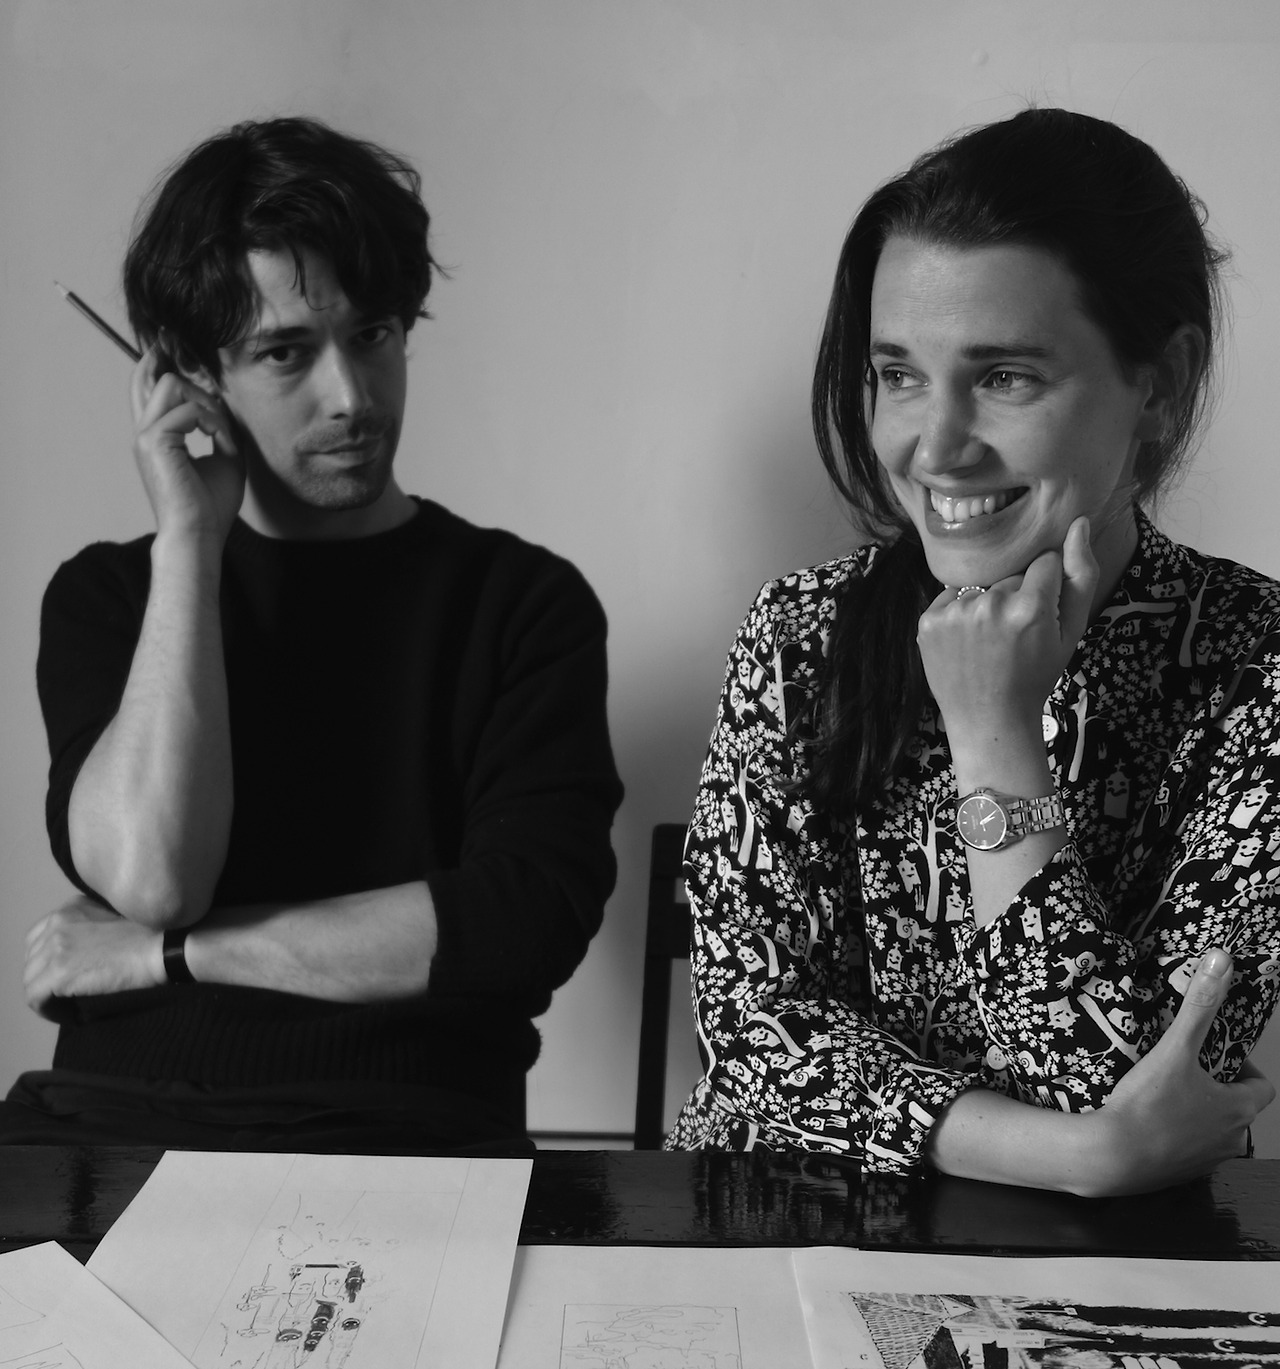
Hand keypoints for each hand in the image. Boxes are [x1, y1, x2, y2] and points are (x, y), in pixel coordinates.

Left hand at [24, 897, 165, 1019]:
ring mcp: (55, 946)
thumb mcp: (115, 918)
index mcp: (71, 908)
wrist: (165, 948)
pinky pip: (35, 998)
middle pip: (31, 959)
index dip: (49, 961)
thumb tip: (79, 953)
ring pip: (30, 980)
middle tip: (68, 994)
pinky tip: (69, 1014)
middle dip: (45, 978)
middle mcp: (57, 921)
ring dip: (46, 996)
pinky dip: (48, 1010)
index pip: (39, 937)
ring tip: (69, 1006)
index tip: (69, 977)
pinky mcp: (59, 971)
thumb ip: (91, 926)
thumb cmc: (152, 934)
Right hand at [130, 345, 244, 543]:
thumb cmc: (210, 505)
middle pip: (155, 377)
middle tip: (216, 396)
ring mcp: (145, 436)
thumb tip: (225, 405)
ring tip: (219, 431)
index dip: (157, 360)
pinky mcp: (154, 442)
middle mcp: (145, 432)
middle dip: (191, 378)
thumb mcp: (226, 459)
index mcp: (156, 435)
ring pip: (171, 385)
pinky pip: (186, 408)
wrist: (199, 534)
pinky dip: (209, 419)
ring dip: (205, 403)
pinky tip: (218, 438)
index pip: (148, 386)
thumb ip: (222, 430)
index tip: (171, 340)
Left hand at [917, 516, 1096, 748]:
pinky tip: (968, 642)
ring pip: (981, 585)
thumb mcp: (1071, 631)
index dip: (1045, 587)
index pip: (1044, 561)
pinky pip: (952, 597)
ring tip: (990, 641)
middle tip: (1014, 635)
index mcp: (1031, 608)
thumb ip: (1081, 575)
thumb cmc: (1036, 676)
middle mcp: (991, 604)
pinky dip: (960, 614)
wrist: (989, 719)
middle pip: (1011, 574)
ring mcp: (956, 613)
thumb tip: (1079, 523)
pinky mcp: (929, 621)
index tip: (1040, 615)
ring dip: (987, 604)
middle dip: (1017, 595)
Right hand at [1085, 948, 1274, 1194]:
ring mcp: (1204, 1162)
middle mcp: (1230, 1141)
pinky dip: (1174, 1135)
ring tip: (1164, 1092)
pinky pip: (1185, 1150)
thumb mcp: (1174, 1050)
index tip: (1218, 1054)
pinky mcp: (1177, 1176)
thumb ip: (1199, 1006)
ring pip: (1212, 1131)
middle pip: (1237, 1109)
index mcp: (1238, 1111)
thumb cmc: (1148, 1106)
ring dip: (1196, 1114)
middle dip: (1217, 1089)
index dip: (1245, 1068)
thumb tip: (1222, 960)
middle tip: (1186, 1068)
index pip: (1263, 1088)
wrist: (1109, 1157)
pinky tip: (1147, 1121)